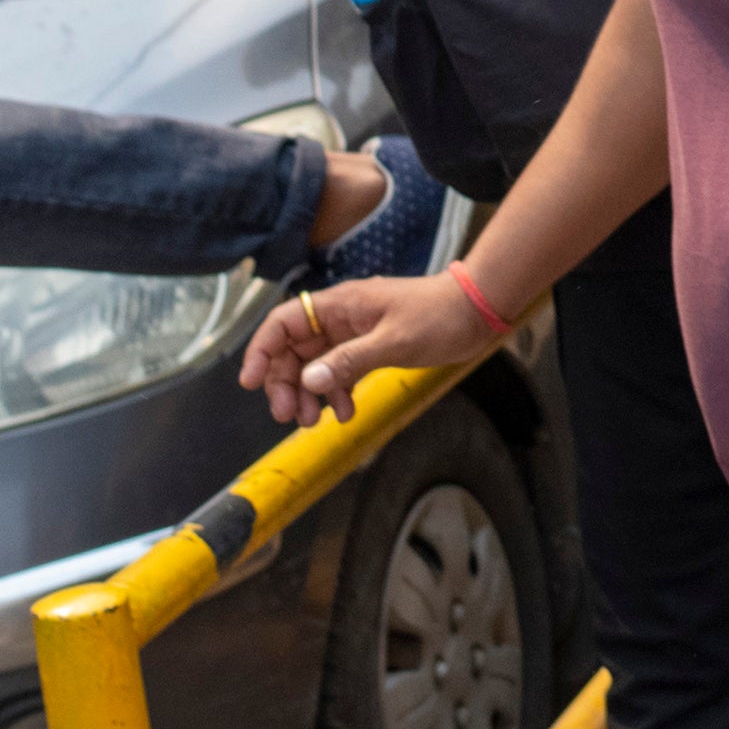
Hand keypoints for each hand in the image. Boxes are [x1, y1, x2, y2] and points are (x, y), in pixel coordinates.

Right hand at [246, 267, 493, 426]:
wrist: (477, 310)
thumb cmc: (439, 316)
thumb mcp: (394, 342)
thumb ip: (349, 361)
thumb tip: (309, 381)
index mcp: (340, 306)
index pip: (283, 323)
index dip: (261, 351)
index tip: (250, 383)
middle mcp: (341, 318)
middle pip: (294, 350)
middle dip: (286, 383)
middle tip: (289, 416)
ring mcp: (355, 333)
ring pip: (316, 365)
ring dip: (310, 393)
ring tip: (314, 421)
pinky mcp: (370, 347)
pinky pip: (340, 371)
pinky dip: (337, 392)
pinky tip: (345, 413)